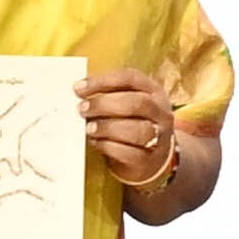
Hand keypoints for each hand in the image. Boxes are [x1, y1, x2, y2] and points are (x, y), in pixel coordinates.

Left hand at [80, 69, 198, 184]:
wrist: (151, 158)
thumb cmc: (132, 124)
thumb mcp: (126, 104)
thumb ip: (108, 96)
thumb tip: (80, 95)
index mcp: (153, 91)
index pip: (130, 78)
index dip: (103, 81)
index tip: (78, 88)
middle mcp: (159, 112)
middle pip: (136, 103)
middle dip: (104, 104)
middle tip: (82, 109)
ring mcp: (158, 137)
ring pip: (137, 130)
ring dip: (108, 127)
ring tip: (89, 128)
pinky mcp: (148, 159)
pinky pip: (130, 153)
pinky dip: (109, 146)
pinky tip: (96, 142)